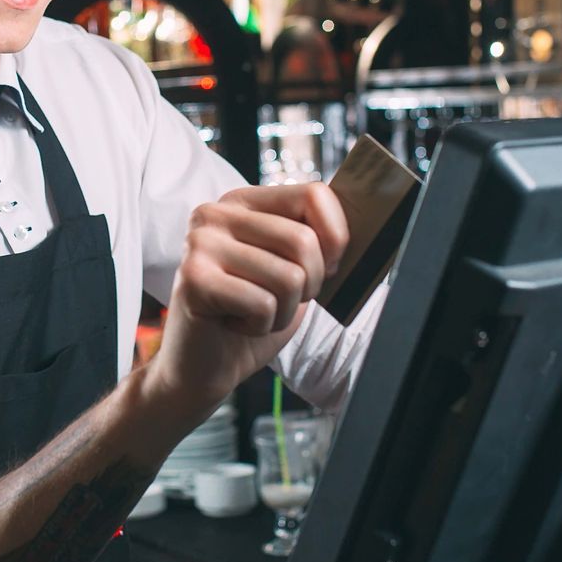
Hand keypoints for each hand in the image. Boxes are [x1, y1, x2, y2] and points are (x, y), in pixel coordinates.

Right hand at [147, 183, 349, 419]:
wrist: (203, 367)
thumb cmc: (252, 317)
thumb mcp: (293, 272)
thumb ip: (317, 244)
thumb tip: (368, 231)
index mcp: (244, 202)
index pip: (314, 195)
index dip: (336, 238)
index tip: (325, 268)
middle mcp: (216, 213)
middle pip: (304, 241)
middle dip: (309, 286)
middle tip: (280, 301)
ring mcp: (201, 243)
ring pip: (289, 277)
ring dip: (283, 311)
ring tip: (255, 314)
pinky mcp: (194, 279)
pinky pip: (263, 303)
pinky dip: (261, 325)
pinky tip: (236, 324)